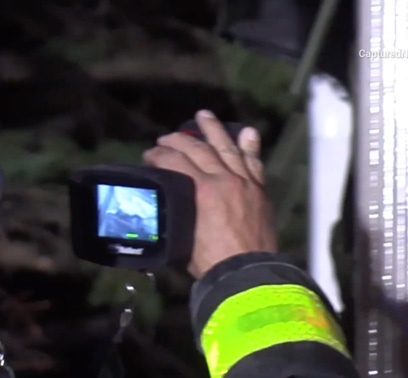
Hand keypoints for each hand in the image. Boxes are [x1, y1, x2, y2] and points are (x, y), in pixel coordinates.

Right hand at [143, 110, 277, 277]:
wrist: (247, 274)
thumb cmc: (210, 261)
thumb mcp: (183, 237)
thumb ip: (176, 215)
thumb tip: (165, 206)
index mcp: (201, 191)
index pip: (175, 161)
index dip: (159, 154)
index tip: (150, 154)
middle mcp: (223, 179)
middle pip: (198, 149)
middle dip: (179, 140)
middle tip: (166, 138)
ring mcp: (243, 182)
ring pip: (227, 148)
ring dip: (213, 130)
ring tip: (203, 115)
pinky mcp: (258, 190)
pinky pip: (254, 162)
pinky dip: (250, 146)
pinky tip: (247, 132)